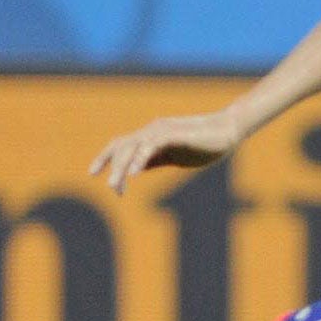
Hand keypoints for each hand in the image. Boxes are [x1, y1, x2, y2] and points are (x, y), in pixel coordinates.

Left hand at [90, 110, 244, 193]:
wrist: (228, 131)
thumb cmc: (204, 144)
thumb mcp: (174, 156)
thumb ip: (154, 160)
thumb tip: (134, 169)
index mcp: (151, 136)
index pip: (121, 144)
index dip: (106, 157)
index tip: (93, 172)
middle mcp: (153, 131)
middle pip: (123, 146)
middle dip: (112, 166)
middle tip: (111, 189)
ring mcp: (162, 131)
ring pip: (133, 147)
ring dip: (122, 167)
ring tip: (115, 185)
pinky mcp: (173, 133)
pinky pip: (151, 145)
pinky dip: (140, 158)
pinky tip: (134, 173)